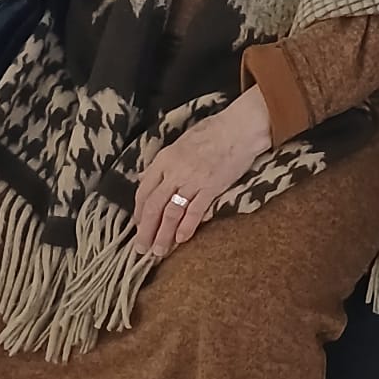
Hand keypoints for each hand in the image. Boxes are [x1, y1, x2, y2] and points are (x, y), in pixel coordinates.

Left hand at [132, 90, 272, 257]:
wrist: (240, 128)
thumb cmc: (213, 130)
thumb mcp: (180, 142)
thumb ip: (163, 162)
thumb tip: (145, 177)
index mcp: (164, 159)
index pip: (144, 190)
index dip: (139, 212)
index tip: (138, 226)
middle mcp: (174, 171)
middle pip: (154, 206)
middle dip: (146, 230)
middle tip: (141, 248)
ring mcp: (193, 180)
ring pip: (172, 212)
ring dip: (164, 234)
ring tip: (159, 251)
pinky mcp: (212, 188)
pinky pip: (195, 211)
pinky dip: (187, 226)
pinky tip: (181, 239)